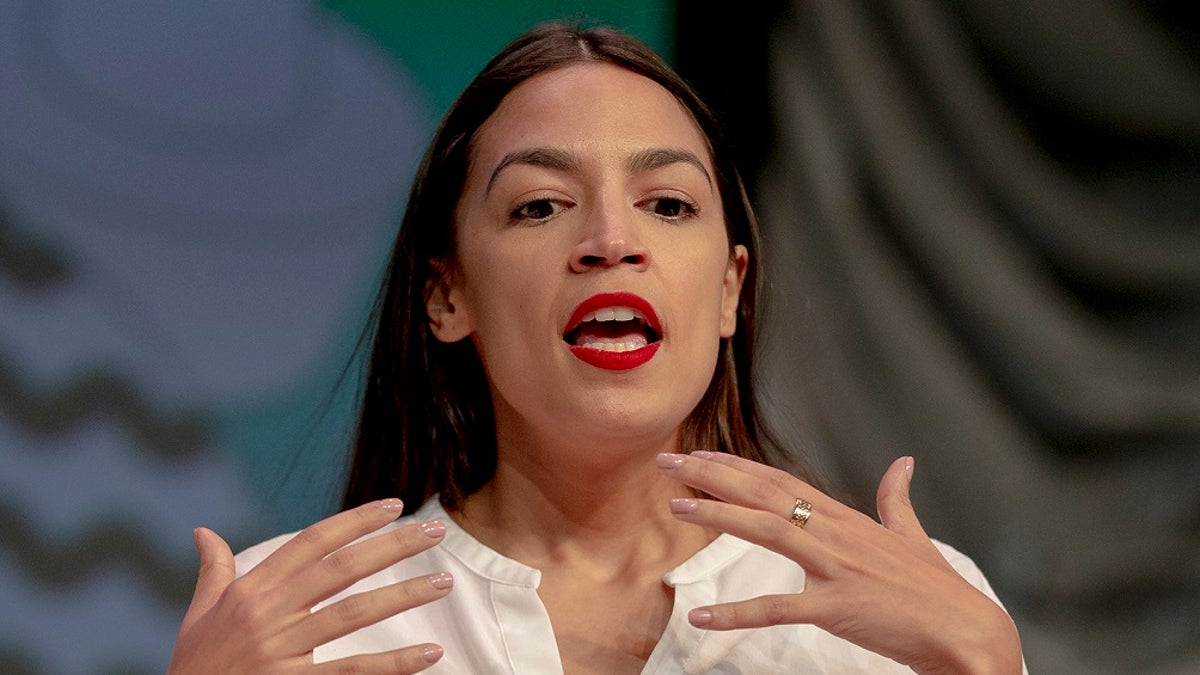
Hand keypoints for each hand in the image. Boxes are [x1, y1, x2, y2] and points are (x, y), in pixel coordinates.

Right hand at [168, 499, 452, 673]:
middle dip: (392, 546)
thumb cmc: (194, 667)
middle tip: (435, 531)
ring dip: (404, 596)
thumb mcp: (198, 616)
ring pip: (354, 615)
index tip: (394, 505)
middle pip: (342, 569)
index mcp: (251, 591)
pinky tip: (429, 653)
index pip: (312, 543)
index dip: (355, 521)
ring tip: (443, 583)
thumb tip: (204, 531)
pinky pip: (352, 672)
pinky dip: (393, 664)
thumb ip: (212, 572)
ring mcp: (282, 652)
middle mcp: (268, 615)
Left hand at [657, 452, 1021, 674]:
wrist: (967, 631)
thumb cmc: (937, 590)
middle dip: (713, 476)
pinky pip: (779, 609)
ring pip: (767, 531)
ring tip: (677, 507)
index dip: (738, 467)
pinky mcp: (838, 607)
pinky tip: (701, 615)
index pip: (781, 482)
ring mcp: (837, 568)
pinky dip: (738, 614)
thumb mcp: (913, 537)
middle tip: (668, 464)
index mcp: (848, 518)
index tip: (701, 455)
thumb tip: (903, 464)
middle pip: (765, 494)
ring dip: (719, 515)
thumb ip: (898, 500)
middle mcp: (836, 533)